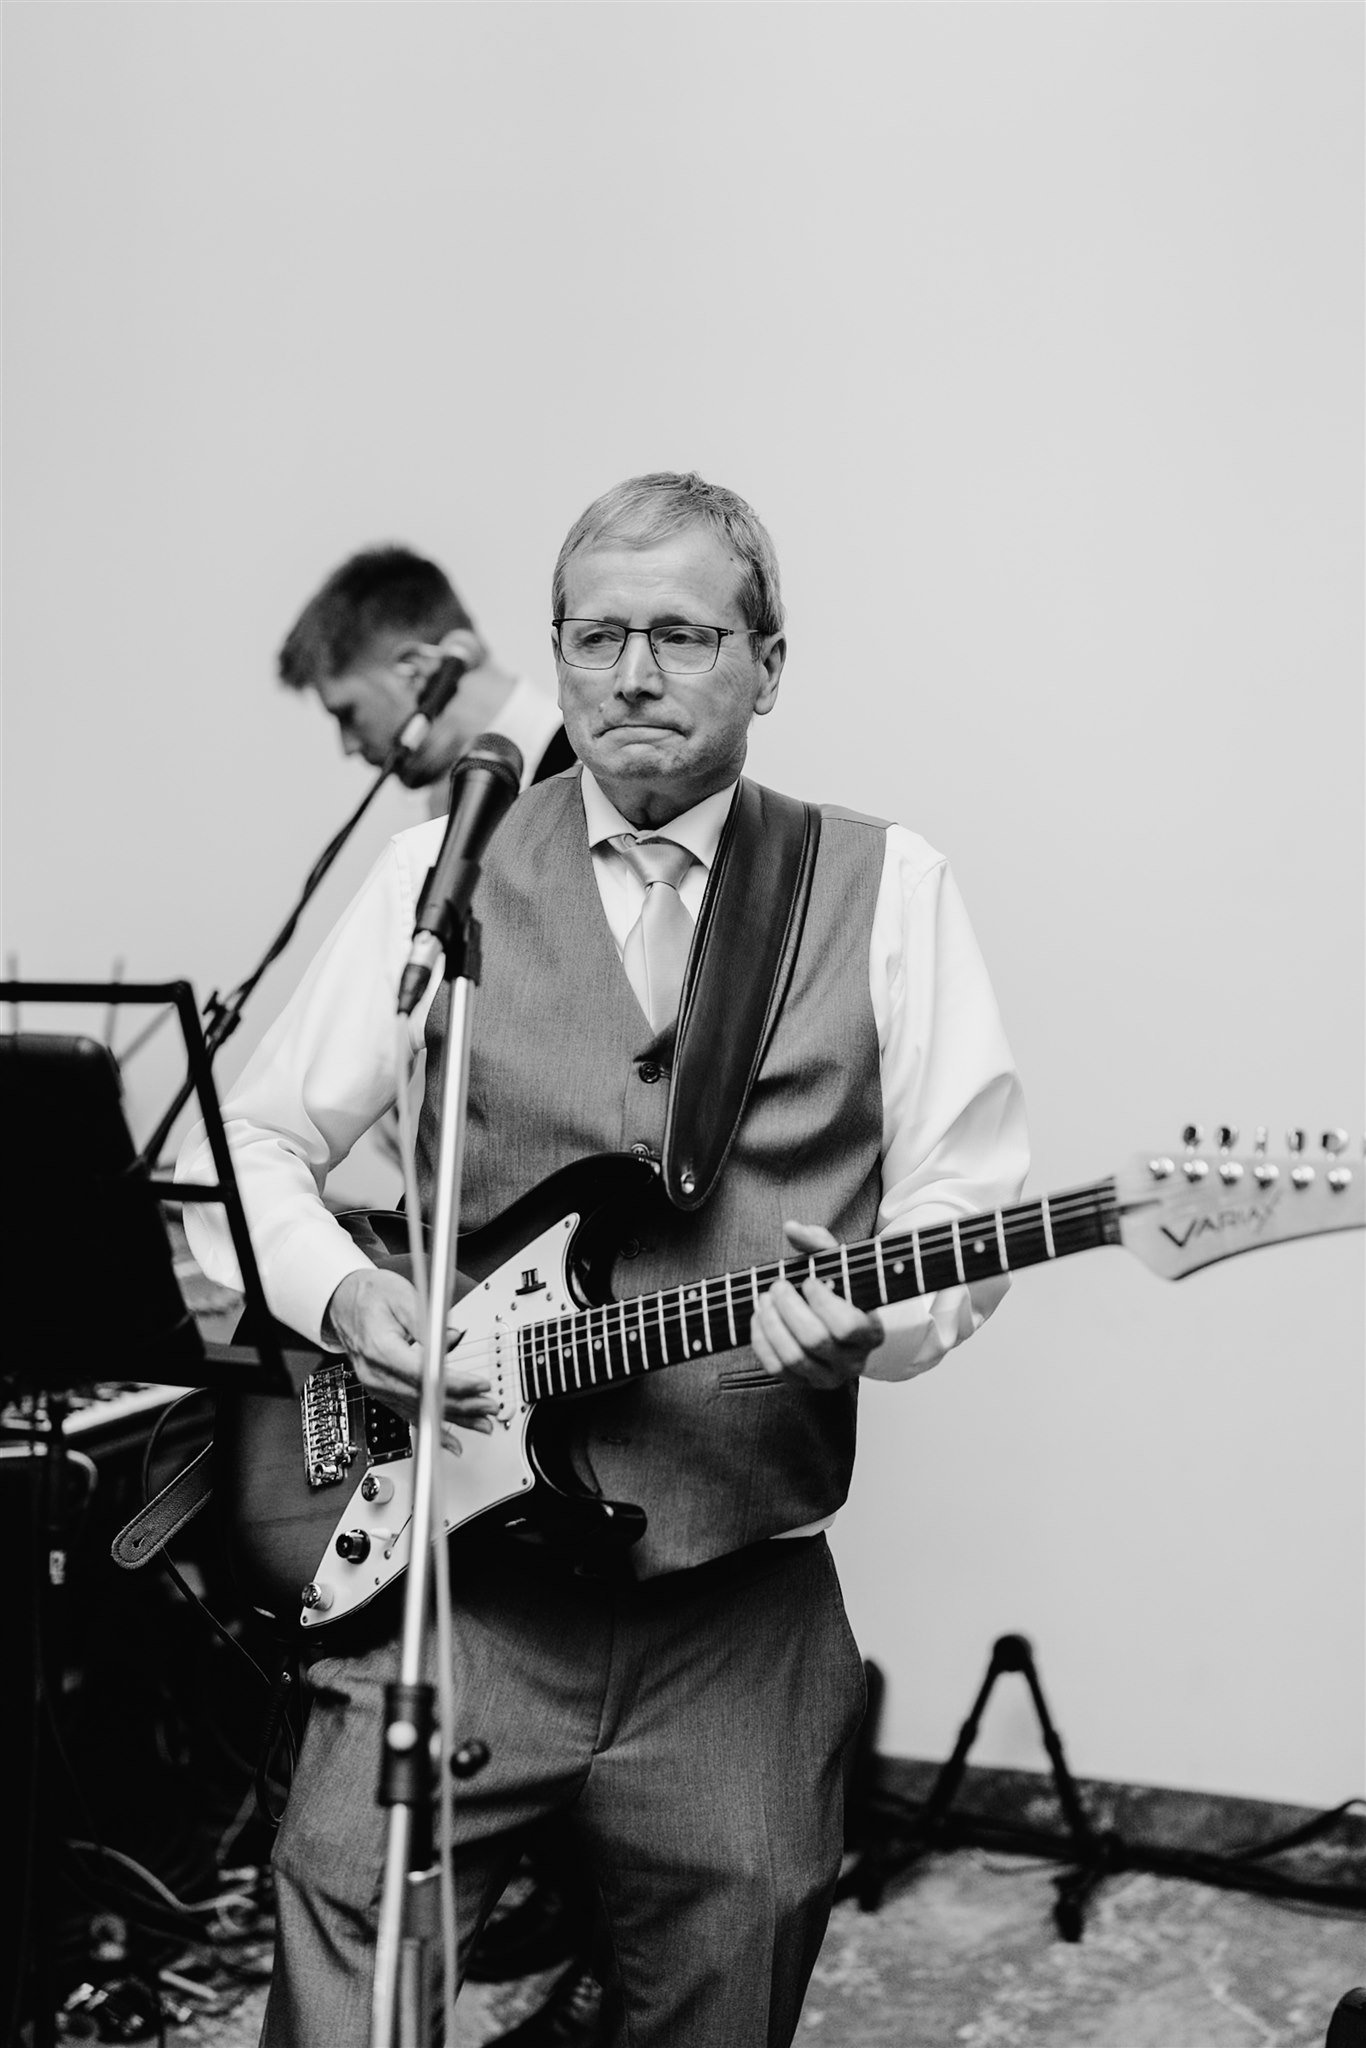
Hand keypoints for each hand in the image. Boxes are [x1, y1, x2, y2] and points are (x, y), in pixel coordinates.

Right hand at [322, 1268, 498, 1438]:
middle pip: (424, 1397)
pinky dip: (432, 1427)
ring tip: (483, 1423)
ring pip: (420, 1409)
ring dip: (454, 1418)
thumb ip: (428, 1322)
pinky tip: (450, 1441)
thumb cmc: (371, 1296)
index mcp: (380, 1349)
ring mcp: (377, 1387)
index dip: (454, 1383)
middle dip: (462, 1404)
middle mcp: (376, 1374)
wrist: (344, 1303)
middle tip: (489, 1406)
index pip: (422, 1373)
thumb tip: (452, 1339)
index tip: (479, 1385)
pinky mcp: (383, 1392)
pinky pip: (409, 1415)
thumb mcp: (403, 1297)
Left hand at [750, 1221, 883, 1388]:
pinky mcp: (804, 1384)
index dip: (823, 1303)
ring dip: (771, 1325)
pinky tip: (758, 1318)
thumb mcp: (840, 1266)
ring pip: (793, 1358)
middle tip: (777, 1286)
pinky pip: (777, 1370)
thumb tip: (792, 1228)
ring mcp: (828, 1377)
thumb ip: (820, 1243)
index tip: (809, 1281)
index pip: (847, 1326)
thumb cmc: (841, 1292)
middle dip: (789, 1309)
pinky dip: (762, 1342)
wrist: (841, 1329)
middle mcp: (853, 1361)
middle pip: (815, 1340)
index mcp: (870, 1333)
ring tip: (763, 1299)